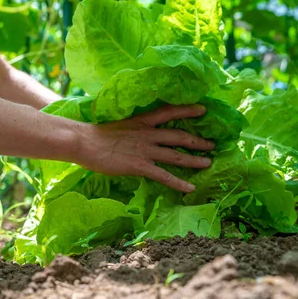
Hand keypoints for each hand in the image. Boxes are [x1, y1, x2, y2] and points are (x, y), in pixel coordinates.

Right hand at [76, 104, 213, 192]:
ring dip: (194, 160)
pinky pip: (164, 176)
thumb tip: (135, 135)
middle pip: (179, 136)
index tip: (203, 109)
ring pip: (176, 155)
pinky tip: (190, 188)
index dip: (188, 109)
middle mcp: (148, 134)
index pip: (170, 111)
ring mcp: (145, 150)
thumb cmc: (95, 134)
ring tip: (209, 163)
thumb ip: (132, 130)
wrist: (84, 141)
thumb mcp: (119, 125)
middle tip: (213, 144)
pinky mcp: (140, 166)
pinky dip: (179, 182)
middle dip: (198, 140)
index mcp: (142, 121)